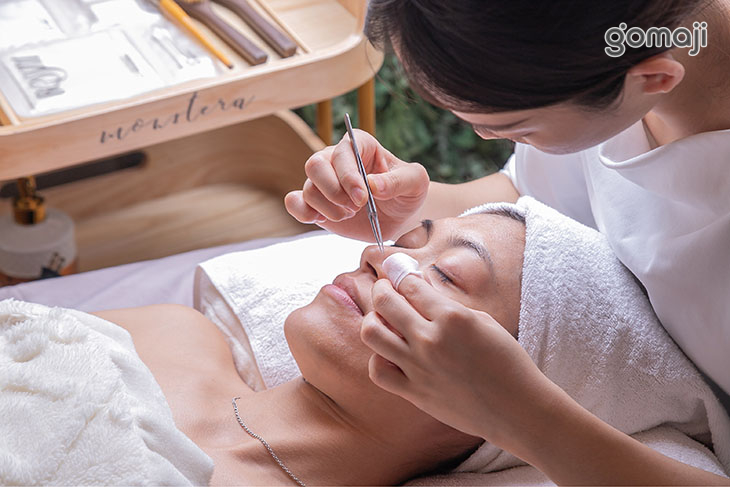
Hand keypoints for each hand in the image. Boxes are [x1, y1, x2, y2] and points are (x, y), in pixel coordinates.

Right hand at [284, 130, 429, 241]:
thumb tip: (373, 185)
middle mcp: (337, 159)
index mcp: (360, 145)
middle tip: (355, 208)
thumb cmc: (407, 193)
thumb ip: (398, 181)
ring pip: (308, 188)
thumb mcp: (415, 183)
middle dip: (333, 191)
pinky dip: (303, 213)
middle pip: (315, 165)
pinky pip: (294, 203)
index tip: (363, 197)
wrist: (399, 218)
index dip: (349, 174)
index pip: (343, 151)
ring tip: (350, 215)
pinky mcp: (315, 203)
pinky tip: (323, 219)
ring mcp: (323, 182)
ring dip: (329, 208)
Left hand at [361, 275, 552, 445]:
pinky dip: (378, 359)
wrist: (517, 409)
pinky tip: (390, 354)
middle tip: (385, 289)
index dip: (399, 274)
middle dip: (381, 289)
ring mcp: (419, 367)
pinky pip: (378, 370)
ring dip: (373, 319)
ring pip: (372, 333)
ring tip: (382, 320)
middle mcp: (430, 339)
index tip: (396, 273)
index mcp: (452, 317)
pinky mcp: (414, 392)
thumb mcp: (483, 322)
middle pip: (385, 302)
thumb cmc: (507, 363)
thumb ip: (449, 306)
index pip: (409, 284)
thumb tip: (420, 291)